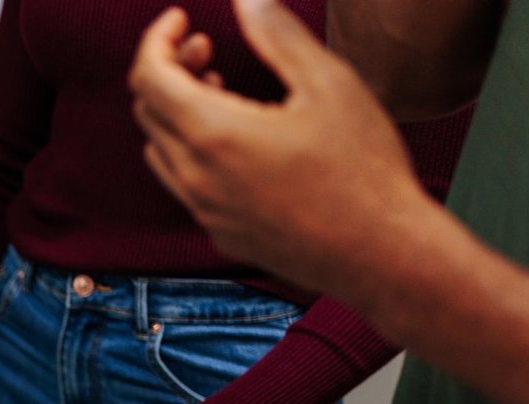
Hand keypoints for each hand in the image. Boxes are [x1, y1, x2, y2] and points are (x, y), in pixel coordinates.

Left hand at [128, 0, 428, 295]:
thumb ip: (278, 35)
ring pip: (159, 150)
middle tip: (206, 45)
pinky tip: (233, 136)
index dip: (158, 39)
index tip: (181, 18)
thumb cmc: (362, 167)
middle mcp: (195, 178)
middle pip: (148, 111)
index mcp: (213, 135)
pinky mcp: (218, 233)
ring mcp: (203, 212)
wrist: (380, 254)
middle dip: (168, 69)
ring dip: (175, 111)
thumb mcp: (328, 83)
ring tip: (218, 85)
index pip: (149, 77)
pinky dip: (189, 147)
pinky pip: (183, 183)